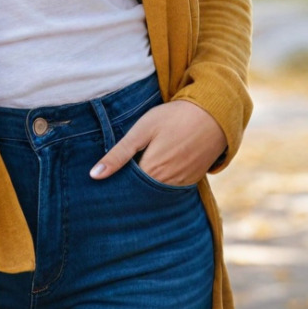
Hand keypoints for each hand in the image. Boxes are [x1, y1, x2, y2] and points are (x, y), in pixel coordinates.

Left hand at [89, 100, 226, 186]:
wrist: (213, 114)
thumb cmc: (174, 118)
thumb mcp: (142, 130)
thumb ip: (118, 154)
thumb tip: (94, 175)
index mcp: (151, 172)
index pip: (125, 188)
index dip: (115, 184)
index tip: (104, 182)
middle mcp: (167, 184)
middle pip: (140, 194)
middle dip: (129, 189)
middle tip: (119, 178)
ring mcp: (182, 184)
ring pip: (156, 193)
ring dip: (145, 187)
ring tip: (138, 173)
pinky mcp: (193, 181)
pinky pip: (172, 190)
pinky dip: (162, 185)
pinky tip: (157, 172)